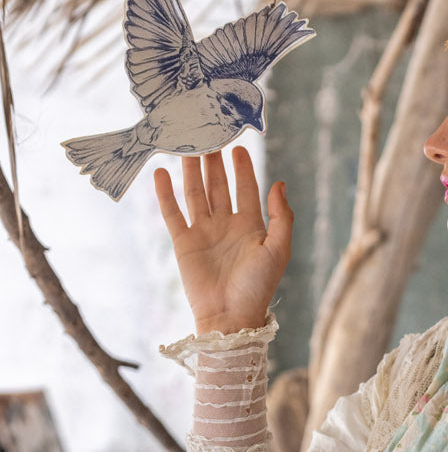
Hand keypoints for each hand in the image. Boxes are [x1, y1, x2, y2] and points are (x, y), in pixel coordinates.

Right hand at [154, 146, 292, 334]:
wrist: (230, 317)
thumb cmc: (257, 287)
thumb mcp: (278, 249)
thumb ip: (281, 216)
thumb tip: (279, 183)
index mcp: (251, 227)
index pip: (246, 189)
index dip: (243, 168)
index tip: (238, 145)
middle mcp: (226, 226)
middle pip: (218, 186)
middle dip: (214, 162)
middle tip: (209, 134)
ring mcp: (204, 233)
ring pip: (196, 193)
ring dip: (191, 170)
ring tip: (187, 145)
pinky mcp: (183, 242)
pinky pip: (172, 213)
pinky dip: (165, 193)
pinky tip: (161, 173)